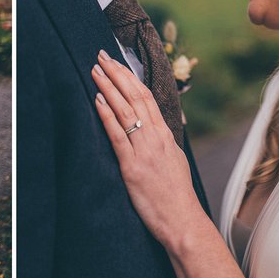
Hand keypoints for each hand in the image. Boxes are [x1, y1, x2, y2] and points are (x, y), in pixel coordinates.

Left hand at [91, 50, 200, 244]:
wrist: (183, 221)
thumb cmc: (176, 195)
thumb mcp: (173, 160)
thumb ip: (160, 142)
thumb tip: (151, 127)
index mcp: (165, 135)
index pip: (146, 97)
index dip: (130, 77)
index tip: (117, 62)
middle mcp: (156, 138)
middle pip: (135, 97)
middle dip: (117, 74)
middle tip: (101, 56)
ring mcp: (144, 150)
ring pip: (125, 111)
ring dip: (108, 87)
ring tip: (95, 70)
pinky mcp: (132, 166)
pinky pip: (117, 135)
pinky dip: (107, 115)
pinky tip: (97, 100)